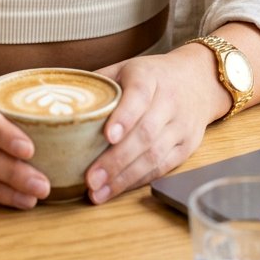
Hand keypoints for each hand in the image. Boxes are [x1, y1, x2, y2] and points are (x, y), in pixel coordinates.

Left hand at [85, 47, 227, 203]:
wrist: (199, 81)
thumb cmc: (153, 76)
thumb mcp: (126, 68)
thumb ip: (99, 83)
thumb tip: (60, 101)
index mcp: (150, 77)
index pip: (139, 95)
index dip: (124, 117)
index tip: (107, 136)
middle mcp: (169, 101)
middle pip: (145, 133)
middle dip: (116, 160)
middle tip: (90, 178)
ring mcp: (181, 126)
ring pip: (155, 155)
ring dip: (125, 177)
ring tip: (98, 192)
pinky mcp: (187, 147)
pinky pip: (162, 167)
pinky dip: (138, 181)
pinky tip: (117, 189)